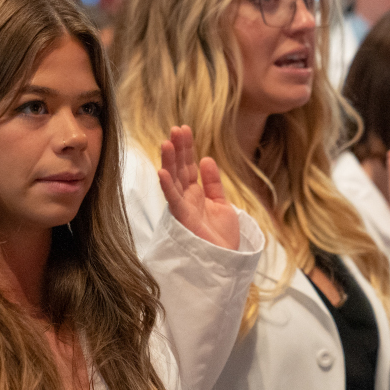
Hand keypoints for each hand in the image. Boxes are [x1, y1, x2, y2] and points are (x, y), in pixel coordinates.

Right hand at [157, 125, 239, 250]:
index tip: (184, 129)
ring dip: (169, 162)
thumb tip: (207, 159)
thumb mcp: (222, 204)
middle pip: (180, 169)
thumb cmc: (222, 237)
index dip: (187, 148)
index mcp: (195, 194)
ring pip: (173, 180)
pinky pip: (173, 200)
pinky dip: (167, 186)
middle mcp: (186, 198)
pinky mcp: (183, 219)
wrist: (226, 260)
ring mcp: (183, 208)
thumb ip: (213, 183)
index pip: (189, 166)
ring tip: (167, 142)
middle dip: (178, 149)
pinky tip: (162, 171)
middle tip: (176, 129)